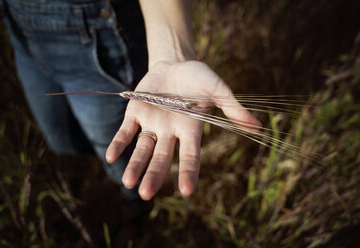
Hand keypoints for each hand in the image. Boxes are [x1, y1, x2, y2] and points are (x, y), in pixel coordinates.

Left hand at [105, 60, 259, 200]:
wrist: (175, 64)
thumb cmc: (199, 79)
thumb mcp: (218, 89)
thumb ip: (233, 108)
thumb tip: (258, 128)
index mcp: (190, 130)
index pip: (191, 155)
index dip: (189, 171)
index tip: (187, 191)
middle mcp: (170, 132)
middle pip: (162, 157)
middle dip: (154, 175)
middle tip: (146, 194)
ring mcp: (152, 124)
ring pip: (142, 149)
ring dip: (135, 165)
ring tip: (128, 184)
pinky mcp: (135, 113)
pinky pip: (126, 131)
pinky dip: (119, 143)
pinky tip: (111, 157)